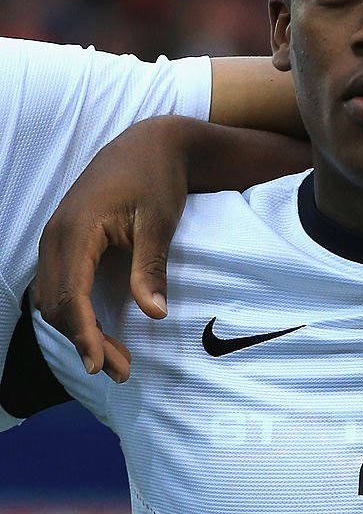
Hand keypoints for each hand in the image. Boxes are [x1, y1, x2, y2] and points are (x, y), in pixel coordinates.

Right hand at [34, 118, 187, 383]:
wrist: (149, 143)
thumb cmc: (156, 178)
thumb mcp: (160, 221)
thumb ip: (150, 266)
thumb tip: (153, 313)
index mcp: (76, 229)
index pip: (71, 295)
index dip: (84, 334)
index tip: (101, 365)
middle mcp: (56, 235)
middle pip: (57, 304)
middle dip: (84, 340)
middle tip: (120, 370)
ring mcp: (55, 236)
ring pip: (52, 298)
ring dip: (77, 330)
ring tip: (114, 358)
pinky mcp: (63, 240)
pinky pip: (56, 285)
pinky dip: (73, 312)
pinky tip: (97, 329)